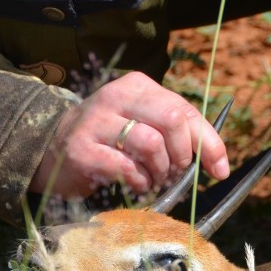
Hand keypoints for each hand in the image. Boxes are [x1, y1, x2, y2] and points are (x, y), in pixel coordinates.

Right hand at [30, 72, 230, 197]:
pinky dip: (140, 182)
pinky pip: (127, 168)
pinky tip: (136, 184)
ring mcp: (97, 122)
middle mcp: (117, 97)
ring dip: (160, 171)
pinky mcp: (83, 150)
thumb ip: (174, 132)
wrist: (51, 151)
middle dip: (183, 155)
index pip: (186, 110)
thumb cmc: (107, 141)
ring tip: (153, 179)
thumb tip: (216, 159)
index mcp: (138, 86)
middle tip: (175, 172)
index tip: (219, 169)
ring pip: (152, 144)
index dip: (209, 143)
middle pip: (174, 119)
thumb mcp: (141, 124)